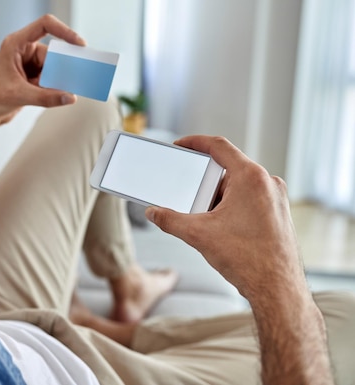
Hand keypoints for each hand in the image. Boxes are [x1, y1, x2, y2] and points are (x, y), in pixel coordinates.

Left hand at [0, 14, 85, 126]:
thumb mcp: (21, 95)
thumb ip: (47, 97)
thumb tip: (71, 97)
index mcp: (16, 43)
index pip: (44, 25)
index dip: (64, 31)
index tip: (79, 44)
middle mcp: (24, 49)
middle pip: (52, 52)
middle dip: (62, 67)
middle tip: (73, 79)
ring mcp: (29, 63)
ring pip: (53, 67)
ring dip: (57, 80)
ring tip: (59, 92)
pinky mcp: (33, 75)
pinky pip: (51, 77)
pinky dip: (55, 86)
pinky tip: (55, 96)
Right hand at [145, 136, 305, 301]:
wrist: (278, 290)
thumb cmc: (248, 260)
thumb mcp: (198, 235)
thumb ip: (170, 220)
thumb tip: (154, 213)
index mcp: (251, 178)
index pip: (219, 147)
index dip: (195, 142)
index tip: (181, 146)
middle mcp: (268, 184)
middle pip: (227, 171)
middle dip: (204, 184)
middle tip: (190, 200)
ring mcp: (276, 199)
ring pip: (238, 188)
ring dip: (218, 200)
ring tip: (207, 222)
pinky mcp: (278, 214)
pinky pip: (250, 201)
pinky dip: (231, 209)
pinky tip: (222, 230)